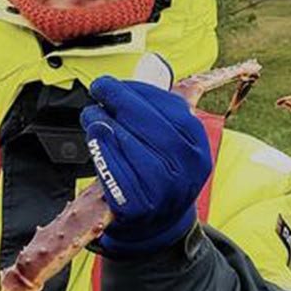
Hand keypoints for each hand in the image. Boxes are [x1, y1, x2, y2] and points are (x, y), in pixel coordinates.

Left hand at [81, 76, 211, 254]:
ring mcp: (165, 191)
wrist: (156, 223)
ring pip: (133, 147)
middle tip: (100, 88)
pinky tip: (94, 135)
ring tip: (92, 113)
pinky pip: (117, 171)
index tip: (117, 83)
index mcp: (198, 148)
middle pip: (153, 126)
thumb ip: (163, 111)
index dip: (142, 92)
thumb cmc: (158, 173)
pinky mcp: (139, 206)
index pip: (174, 110)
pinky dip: (102, 149)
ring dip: (107, 123)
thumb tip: (150, 67)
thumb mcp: (172, 143)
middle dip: (122, 101)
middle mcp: (188, 170)